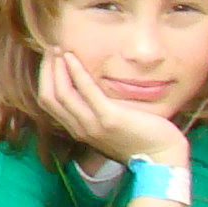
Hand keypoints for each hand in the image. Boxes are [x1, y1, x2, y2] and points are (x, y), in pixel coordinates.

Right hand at [34, 49, 188, 170]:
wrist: (162, 158)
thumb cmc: (142, 138)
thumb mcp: (111, 125)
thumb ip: (98, 110)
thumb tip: (92, 87)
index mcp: (79, 130)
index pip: (49, 103)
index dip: (46, 78)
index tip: (50, 59)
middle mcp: (81, 129)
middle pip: (49, 97)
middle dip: (46, 70)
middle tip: (50, 49)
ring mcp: (93, 125)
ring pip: (61, 94)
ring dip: (56, 68)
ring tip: (58, 49)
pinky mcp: (109, 118)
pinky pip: (85, 91)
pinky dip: (75, 71)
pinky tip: (72, 57)